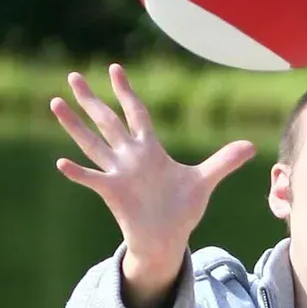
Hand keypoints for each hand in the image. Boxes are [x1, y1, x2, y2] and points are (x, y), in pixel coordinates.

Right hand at [51, 64, 254, 307]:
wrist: (167, 239)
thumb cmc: (181, 209)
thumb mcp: (204, 181)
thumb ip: (224, 161)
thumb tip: (251, 146)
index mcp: (150, 150)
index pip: (136, 113)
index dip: (126, 92)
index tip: (114, 68)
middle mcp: (130, 157)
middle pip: (107, 121)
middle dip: (91, 99)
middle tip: (72, 76)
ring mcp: (118, 173)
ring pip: (92, 143)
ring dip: (73, 125)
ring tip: (54, 103)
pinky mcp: (113, 193)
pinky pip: (92, 179)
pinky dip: (78, 172)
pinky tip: (62, 162)